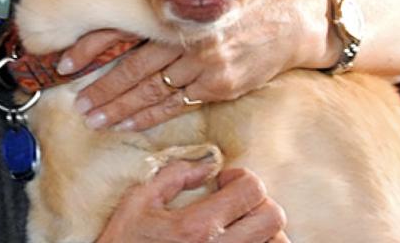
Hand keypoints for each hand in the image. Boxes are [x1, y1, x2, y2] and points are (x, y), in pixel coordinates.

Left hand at [61, 0, 319, 131]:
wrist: (291, 21)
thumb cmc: (238, 6)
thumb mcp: (197, 1)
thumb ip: (159, 14)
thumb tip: (110, 29)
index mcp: (175, 10)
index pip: (122, 31)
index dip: (91, 48)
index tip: (64, 64)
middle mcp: (187, 36)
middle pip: (132, 68)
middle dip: (101, 90)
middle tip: (78, 105)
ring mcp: (204, 63)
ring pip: (152, 91)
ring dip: (120, 109)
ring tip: (95, 120)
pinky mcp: (219, 85)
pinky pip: (176, 105)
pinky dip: (150, 116)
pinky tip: (130, 124)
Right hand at [97, 162, 287, 242]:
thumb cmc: (125, 242)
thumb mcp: (139, 201)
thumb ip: (175, 175)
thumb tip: (207, 164)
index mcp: (197, 226)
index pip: (252, 190)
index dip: (242, 178)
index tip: (224, 182)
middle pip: (273, 217)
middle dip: (258, 202)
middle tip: (234, 202)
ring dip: (262, 230)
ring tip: (237, 226)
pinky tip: (235, 240)